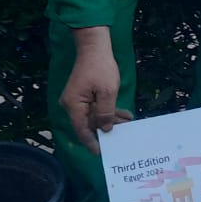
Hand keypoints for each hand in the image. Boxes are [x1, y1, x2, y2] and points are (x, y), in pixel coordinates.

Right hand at [62, 30, 131, 154]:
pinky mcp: (83, 95)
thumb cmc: (101, 68)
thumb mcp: (107, 92)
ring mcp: (77, 100)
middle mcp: (72, 105)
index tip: (100, 153)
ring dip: (111, 119)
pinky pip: (95, 107)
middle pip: (89, 124)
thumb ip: (105, 113)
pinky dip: (109, 110)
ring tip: (128, 121)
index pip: (81, 130)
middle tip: (125, 133)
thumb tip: (104, 129)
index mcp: (74, 105)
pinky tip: (124, 114)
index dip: (91, 142)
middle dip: (107, 128)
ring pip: (94, 116)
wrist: (95, 47)